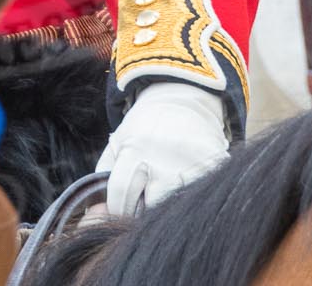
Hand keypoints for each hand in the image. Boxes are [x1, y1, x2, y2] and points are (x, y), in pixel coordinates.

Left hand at [95, 82, 229, 214]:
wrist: (182, 98)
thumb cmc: (144, 127)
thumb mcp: (118, 142)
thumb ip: (104, 176)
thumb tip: (97, 213)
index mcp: (134, 149)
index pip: (121, 195)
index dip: (118, 209)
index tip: (122, 210)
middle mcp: (162, 155)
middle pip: (150, 206)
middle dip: (144, 213)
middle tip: (145, 208)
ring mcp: (190, 160)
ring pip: (177, 204)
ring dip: (170, 207)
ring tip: (165, 195)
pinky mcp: (213, 162)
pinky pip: (203, 192)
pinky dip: (195, 196)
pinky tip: (188, 186)